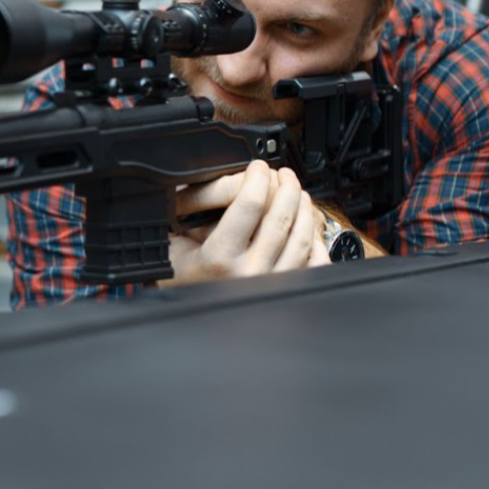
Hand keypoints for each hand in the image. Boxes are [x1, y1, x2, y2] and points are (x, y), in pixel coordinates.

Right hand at [166, 162, 328, 285]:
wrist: (191, 320)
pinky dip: (314, 239)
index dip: (258, 177)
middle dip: (286, 186)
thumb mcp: (174, 247)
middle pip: (281, 216)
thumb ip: (190, 217)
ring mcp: (273, 283)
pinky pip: (314, 261)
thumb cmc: (183, 283)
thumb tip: (214, 181)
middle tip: (283, 174)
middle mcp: (250, 272)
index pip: (249, 204)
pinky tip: (306, 226)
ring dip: (303, 207)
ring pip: (302, 236)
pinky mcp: (287, 291)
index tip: (258, 167)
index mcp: (219, 258)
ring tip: (297, 194)